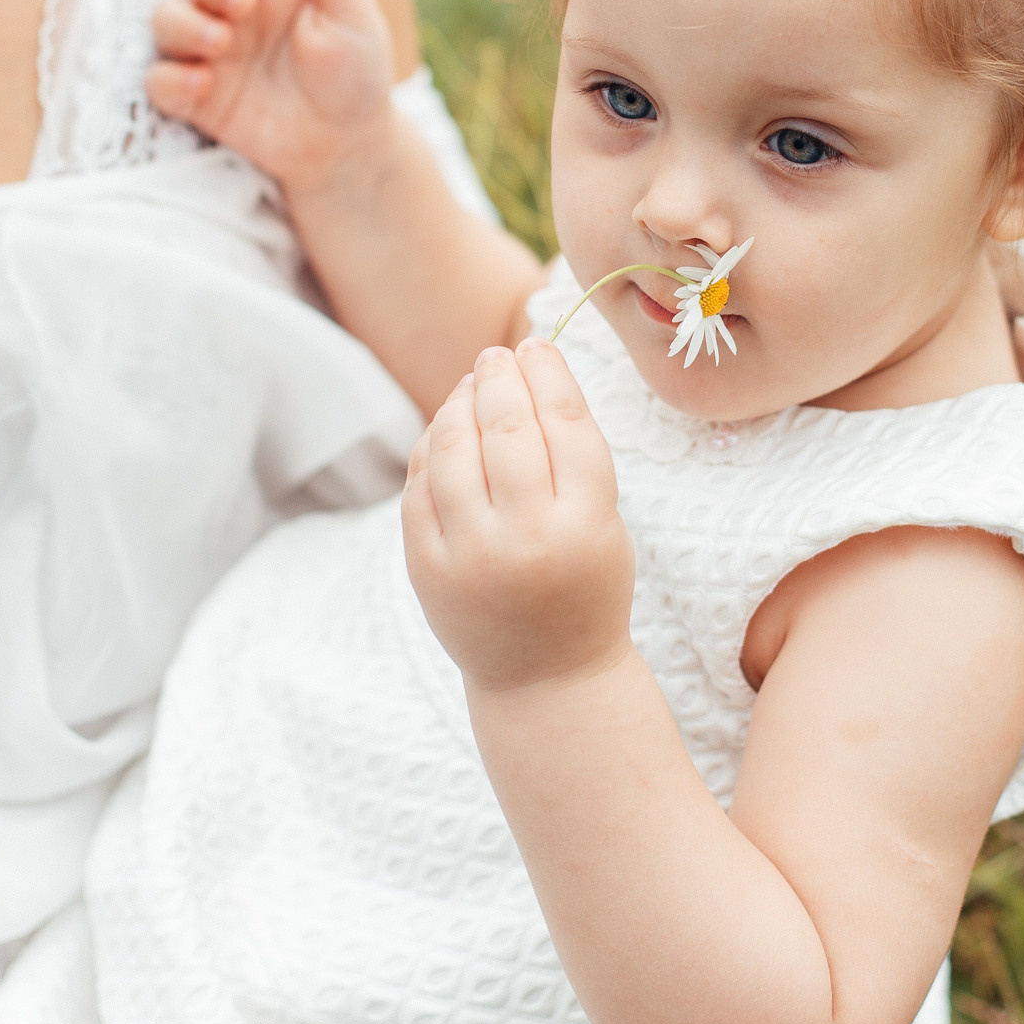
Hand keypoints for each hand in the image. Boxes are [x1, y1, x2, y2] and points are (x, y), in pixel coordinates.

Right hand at [145, 0, 397, 189]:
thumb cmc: (355, 73)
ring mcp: (212, 49)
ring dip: (184, 25)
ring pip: (166, 19)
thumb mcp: (354, 18)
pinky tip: (202, 85)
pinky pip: (159, 79)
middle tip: (239, 5)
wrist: (346, 144)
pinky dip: (171, 79)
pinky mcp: (197, 94)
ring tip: (221, 43)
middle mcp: (236, 8)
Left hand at [403, 341, 633, 693]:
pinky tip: (446, 427)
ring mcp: (470, 555)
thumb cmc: (584, 585)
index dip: (549, 374)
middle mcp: (527, 540)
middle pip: (508, 429)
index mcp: (586, 526)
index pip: (566, 423)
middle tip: (498, 354)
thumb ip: (572, 456)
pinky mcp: (426, 567)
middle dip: (500, 378)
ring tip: (471, 385)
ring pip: (454, 449)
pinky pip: (419, 485)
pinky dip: (431, 445)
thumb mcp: (604, 524)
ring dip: (460, 403)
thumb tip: (526, 370)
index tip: (537, 345)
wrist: (545, 678)